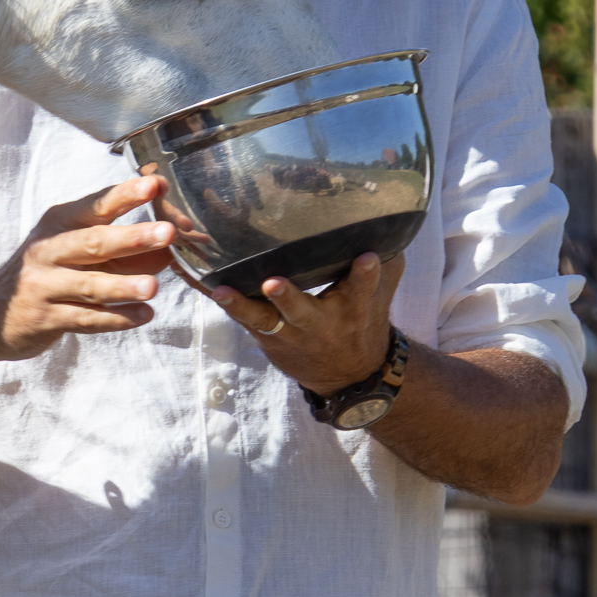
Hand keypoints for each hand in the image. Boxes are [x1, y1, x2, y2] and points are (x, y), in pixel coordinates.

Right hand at [0, 176, 175, 360]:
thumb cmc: (45, 272)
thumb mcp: (71, 246)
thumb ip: (117, 244)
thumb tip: (169, 244)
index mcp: (60, 223)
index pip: (96, 205)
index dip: (125, 195)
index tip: (155, 185)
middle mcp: (49, 250)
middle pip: (94, 242)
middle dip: (132, 237)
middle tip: (166, 233)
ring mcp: (45, 286)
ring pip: (89, 285)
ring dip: (124, 286)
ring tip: (154, 287)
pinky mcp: (45, 319)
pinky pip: (85, 319)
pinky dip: (115, 319)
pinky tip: (142, 316)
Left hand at [212, 252, 405, 393]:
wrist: (349, 376)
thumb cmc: (363, 320)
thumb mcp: (381, 296)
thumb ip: (387, 262)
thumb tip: (395, 220)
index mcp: (354, 308)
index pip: (363, 289)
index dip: (365, 275)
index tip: (367, 257)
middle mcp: (321, 323)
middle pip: (302, 311)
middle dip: (287, 298)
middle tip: (273, 283)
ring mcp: (289, 333)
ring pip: (263, 320)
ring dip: (242, 306)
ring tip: (223, 291)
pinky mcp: (267, 337)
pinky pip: (241, 319)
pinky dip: (221, 302)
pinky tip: (201, 284)